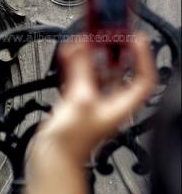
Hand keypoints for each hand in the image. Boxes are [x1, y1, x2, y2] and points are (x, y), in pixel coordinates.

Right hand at [33, 33, 156, 164]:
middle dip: (112, 51)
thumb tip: (83, 48)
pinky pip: (79, 77)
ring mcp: (92, 101)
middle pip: (118, 71)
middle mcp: (109, 102)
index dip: (142, 58)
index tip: (135, 39)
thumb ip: (82, 71)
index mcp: (121, 105)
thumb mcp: (80, 100)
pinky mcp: (75, 101)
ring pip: (97, 72)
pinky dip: (75, 64)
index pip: (143, 79)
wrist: (50, 159)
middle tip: (105, 34)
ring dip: (91, 55)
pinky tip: (69, 54)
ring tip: (84, 40)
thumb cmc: (71, 143)